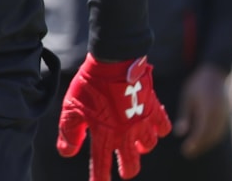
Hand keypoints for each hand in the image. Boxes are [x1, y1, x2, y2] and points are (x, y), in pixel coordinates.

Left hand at [57, 54, 172, 180]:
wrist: (113, 63)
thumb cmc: (89, 85)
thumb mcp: (71, 109)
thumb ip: (69, 133)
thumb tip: (67, 153)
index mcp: (104, 136)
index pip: (101, 165)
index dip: (100, 178)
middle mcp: (126, 134)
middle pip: (131, 164)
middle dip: (128, 169)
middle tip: (125, 170)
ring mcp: (142, 123)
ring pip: (148, 146)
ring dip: (142, 148)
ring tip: (137, 145)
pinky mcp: (154, 109)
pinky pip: (164, 127)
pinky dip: (160, 130)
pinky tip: (153, 127)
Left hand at [176, 64, 230, 157]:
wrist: (215, 73)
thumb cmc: (197, 84)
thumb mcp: (187, 97)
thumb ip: (185, 116)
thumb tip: (179, 133)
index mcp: (208, 109)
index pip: (202, 131)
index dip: (194, 142)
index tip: (185, 150)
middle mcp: (219, 114)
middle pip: (210, 136)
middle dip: (199, 146)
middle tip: (187, 153)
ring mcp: (224, 115)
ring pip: (216, 135)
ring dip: (206, 144)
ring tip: (194, 149)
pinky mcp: (226, 115)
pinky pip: (220, 131)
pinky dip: (212, 138)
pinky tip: (203, 141)